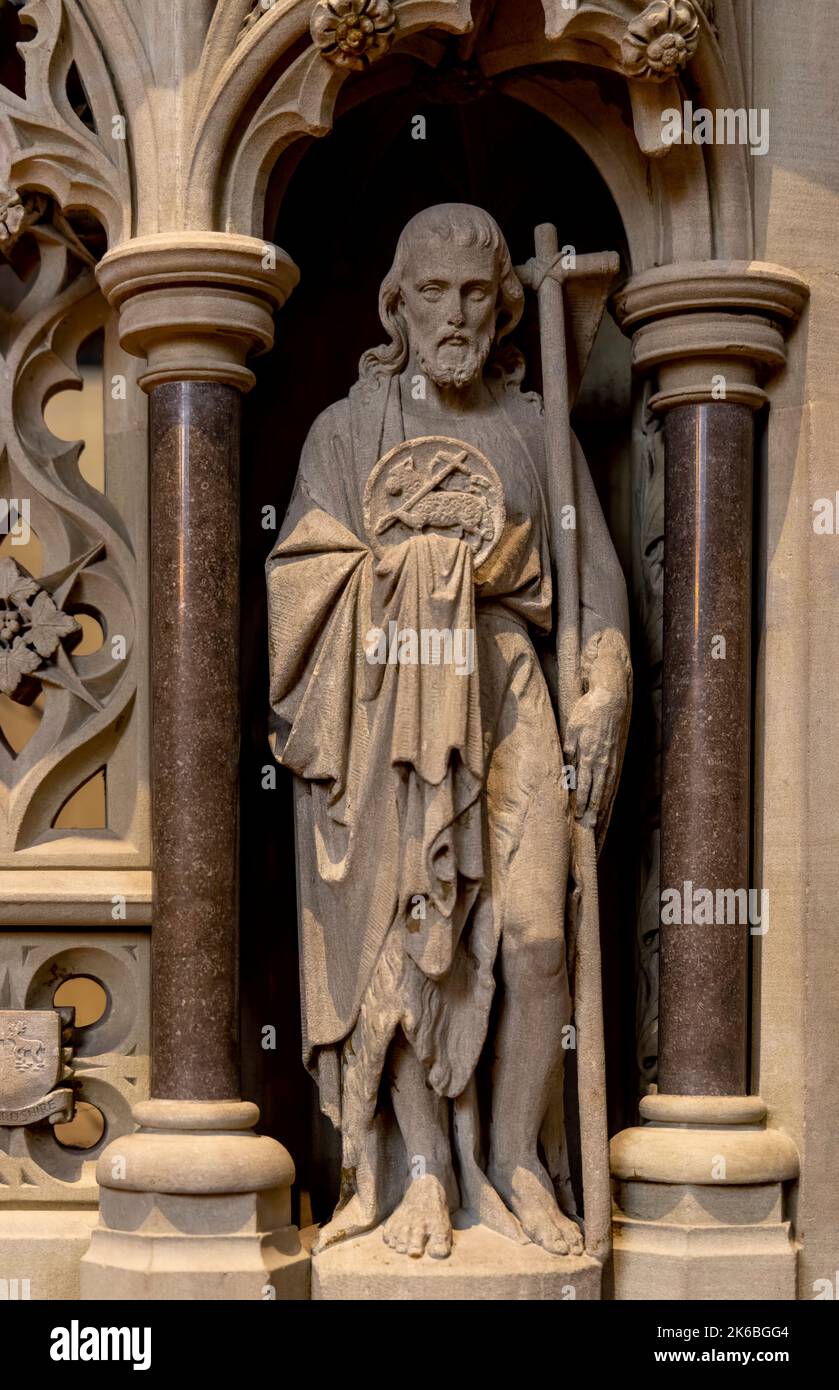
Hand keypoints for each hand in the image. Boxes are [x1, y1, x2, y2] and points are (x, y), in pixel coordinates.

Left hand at [564, 684, 624, 827]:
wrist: (610, 700)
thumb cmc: (587, 712)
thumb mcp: (572, 730)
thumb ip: (569, 751)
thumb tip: (565, 770)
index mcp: (588, 756)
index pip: (583, 785)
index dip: (581, 802)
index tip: (577, 816)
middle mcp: (601, 762)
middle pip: (597, 792)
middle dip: (592, 810)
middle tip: (589, 827)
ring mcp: (611, 760)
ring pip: (606, 788)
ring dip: (601, 805)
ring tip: (598, 819)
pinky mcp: (615, 756)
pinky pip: (612, 779)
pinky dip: (609, 792)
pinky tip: (607, 799)